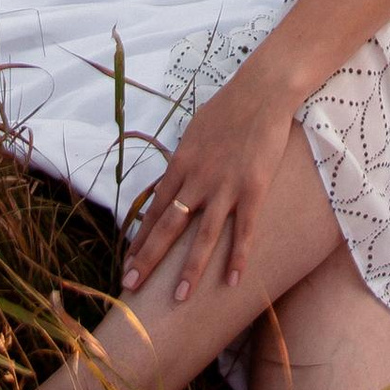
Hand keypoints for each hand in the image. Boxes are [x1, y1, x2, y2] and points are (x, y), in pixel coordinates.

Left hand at [121, 62, 299, 304]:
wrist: (262, 92)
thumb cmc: (228, 108)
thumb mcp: (194, 132)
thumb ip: (184, 160)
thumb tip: (174, 180)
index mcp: (180, 165)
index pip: (154, 210)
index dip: (140, 239)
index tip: (127, 263)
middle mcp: (197, 180)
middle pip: (168, 227)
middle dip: (148, 260)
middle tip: (130, 288)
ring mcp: (225, 187)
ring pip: (203, 236)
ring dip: (189, 269)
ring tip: (179, 298)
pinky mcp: (253, 189)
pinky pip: (244, 230)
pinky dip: (238, 257)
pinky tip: (232, 281)